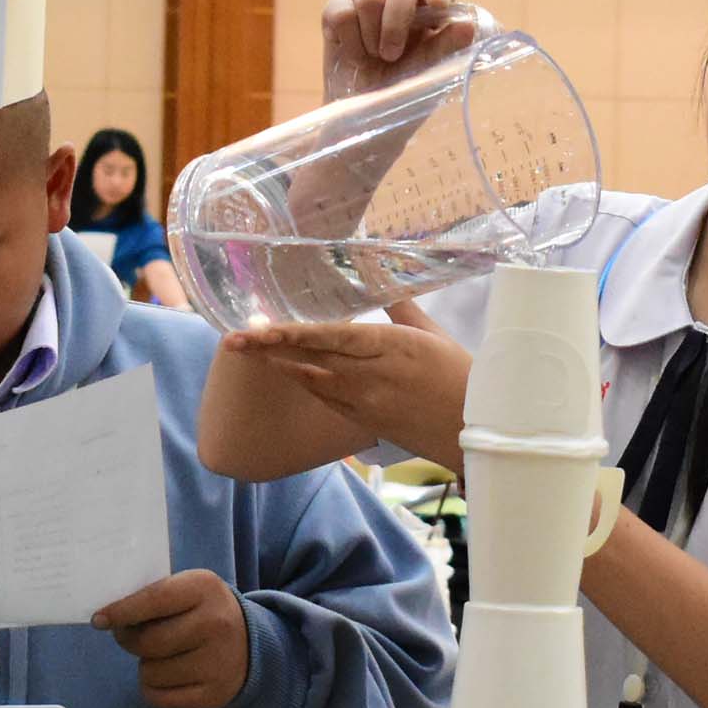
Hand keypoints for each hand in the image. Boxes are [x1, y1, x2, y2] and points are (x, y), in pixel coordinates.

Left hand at [96, 569, 252, 707]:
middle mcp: (216, 624)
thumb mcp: (186, 590)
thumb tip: (106, 618)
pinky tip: (168, 676)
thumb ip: (151, 597)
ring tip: (163, 656)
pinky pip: (160, 698)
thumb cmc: (202, 612)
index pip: (154, 599)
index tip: (99, 620)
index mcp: (205, 588)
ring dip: (145, 666)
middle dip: (129, 641)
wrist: (251, 646)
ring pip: (150, 672)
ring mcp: (218, 662)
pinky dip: (153, 689)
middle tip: (132, 637)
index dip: (122, 611)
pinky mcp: (214, 694)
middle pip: (148, 642)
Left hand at [217, 320, 472, 467]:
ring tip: (248, 353)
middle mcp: (370, 375)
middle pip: (311, 358)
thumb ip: (400, 306)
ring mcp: (365, 402)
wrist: (474, 428)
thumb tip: (382, 278)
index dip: (291, 332)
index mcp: (388, 346)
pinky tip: (288, 373)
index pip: (329, 336)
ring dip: (279, 367)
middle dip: (270, 349)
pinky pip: (327, 400)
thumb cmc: (460, 375)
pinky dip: (306, 384)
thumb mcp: (431, 333)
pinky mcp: (365, 422)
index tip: (261, 328)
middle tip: (234, 340)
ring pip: (312, 381)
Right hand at [318, 0, 487, 103]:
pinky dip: (349, 42)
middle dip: (397, 18)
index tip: (438, 4)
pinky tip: (354, 55)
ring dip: (372, 37)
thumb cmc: (399, 90)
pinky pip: (343, 13)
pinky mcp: (337, 9)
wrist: (361, 116)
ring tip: (374, 58)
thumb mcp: (426, 74)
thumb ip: (446, 48)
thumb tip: (468, 26)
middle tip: (392, 55)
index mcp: (427, 10)